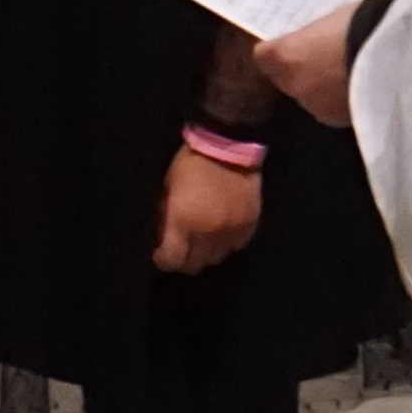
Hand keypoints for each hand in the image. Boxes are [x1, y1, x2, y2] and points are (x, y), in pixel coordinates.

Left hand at [152, 142, 262, 277]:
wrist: (229, 147)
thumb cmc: (191, 164)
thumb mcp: (168, 189)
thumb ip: (166, 216)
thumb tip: (163, 237)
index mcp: (183, 221)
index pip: (173, 260)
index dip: (165, 261)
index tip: (161, 255)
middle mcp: (208, 232)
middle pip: (195, 265)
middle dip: (185, 260)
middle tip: (181, 249)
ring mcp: (231, 231)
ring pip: (217, 258)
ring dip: (207, 253)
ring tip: (202, 240)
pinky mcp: (250, 225)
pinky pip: (236, 246)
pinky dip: (226, 243)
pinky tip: (221, 232)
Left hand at [253, 4, 360, 122]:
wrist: (399, 54)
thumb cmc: (366, 23)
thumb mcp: (334, 17)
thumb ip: (317, 33)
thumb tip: (317, 38)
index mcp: (285, 55)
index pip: (263, 56)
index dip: (278, 49)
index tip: (291, 43)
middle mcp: (294, 84)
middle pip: (285, 79)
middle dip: (299, 70)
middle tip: (324, 59)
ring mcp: (316, 107)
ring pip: (310, 97)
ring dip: (321, 89)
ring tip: (347, 76)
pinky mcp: (341, 121)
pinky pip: (334, 109)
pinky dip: (342, 101)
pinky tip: (360, 90)